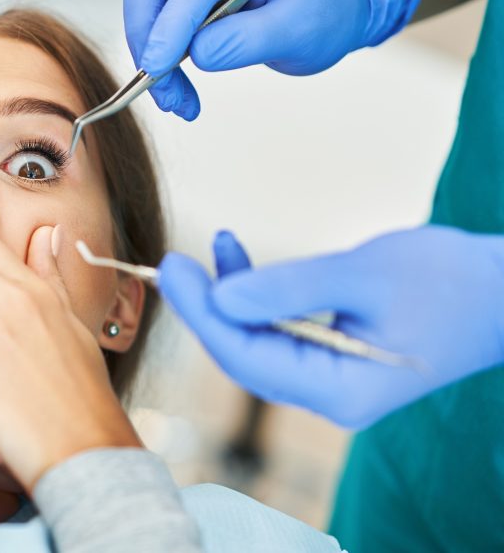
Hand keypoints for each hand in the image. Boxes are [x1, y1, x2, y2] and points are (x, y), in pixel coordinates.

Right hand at [123, 0, 423, 119]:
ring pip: (144, 3)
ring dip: (150, 56)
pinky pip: (153, 22)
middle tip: (159, 86)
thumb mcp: (299, 29)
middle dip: (148, 38)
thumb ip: (248, 39)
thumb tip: (197, 54)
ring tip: (176, 101)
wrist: (328, 7)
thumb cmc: (323, 9)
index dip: (170, 26)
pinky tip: (179, 92)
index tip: (157, 67)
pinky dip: (159, 60)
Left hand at [159, 227, 503, 427]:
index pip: (246, 357)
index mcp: (339, 391)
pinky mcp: (330, 358)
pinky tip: (236, 253)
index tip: (171, 269)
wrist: (503, 291)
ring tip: (215, 244)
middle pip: (242, 355)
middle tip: (173, 261)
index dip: (202, 313)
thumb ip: (288, 287)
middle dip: (206, 307)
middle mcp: (328, 397)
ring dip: (230, 294)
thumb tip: (219, 298)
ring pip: (255, 341)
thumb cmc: (449, 280)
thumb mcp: (363, 275)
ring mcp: (329, 381)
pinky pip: (276, 330)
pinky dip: (256, 293)